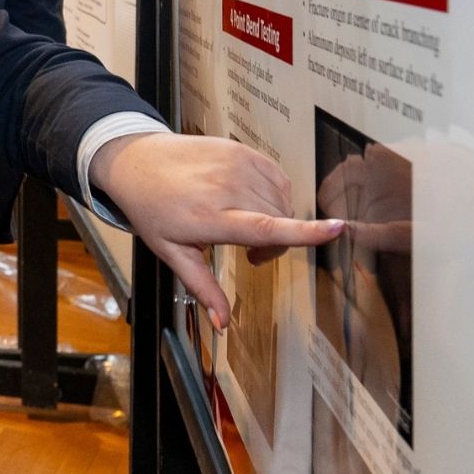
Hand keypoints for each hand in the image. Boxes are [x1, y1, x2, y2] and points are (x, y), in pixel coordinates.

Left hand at [90, 132, 341, 330]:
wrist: (135, 161)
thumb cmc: (152, 209)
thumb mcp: (172, 252)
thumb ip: (203, 287)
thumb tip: (223, 324)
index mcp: (211, 217)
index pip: (266, 227)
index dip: (304, 232)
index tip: (338, 230)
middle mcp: (227, 188)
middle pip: (280, 221)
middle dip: (274, 243)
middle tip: (248, 250)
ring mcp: (236, 164)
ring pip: (283, 201)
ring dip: (275, 218)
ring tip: (245, 222)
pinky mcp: (242, 149)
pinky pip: (278, 177)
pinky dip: (273, 194)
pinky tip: (249, 200)